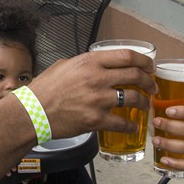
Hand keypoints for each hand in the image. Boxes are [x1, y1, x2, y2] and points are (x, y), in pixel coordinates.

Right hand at [28, 48, 156, 139]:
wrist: (32, 112)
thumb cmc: (44, 90)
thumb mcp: (64, 66)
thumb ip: (85, 64)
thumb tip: (99, 65)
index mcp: (89, 62)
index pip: (127, 56)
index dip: (144, 61)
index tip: (150, 66)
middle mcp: (97, 78)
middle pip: (134, 75)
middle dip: (148, 81)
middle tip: (152, 86)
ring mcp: (98, 100)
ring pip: (133, 98)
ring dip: (143, 102)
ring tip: (145, 104)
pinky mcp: (96, 120)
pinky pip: (122, 123)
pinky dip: (131, 125)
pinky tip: (133, 126)